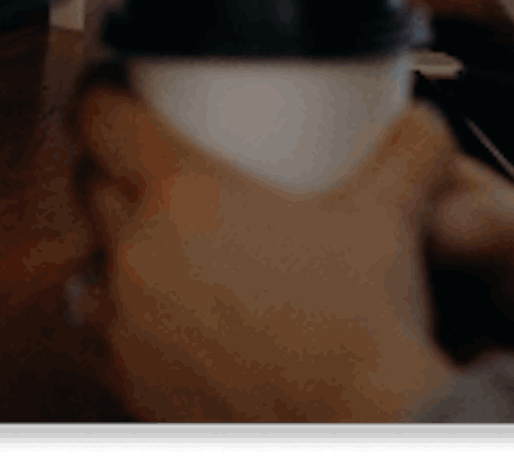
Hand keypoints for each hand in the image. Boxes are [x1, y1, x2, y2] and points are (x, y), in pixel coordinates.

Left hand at [76, 85, 459, 420]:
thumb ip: (406, 151)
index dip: (102, 94)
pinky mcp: (132, 380)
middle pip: (90, 184)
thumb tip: (423, 121)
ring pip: (91, 262)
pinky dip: (129, 318)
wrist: (360, 426)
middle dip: (112, 168)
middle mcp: (140, 254)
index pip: (100, 117)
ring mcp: (129, 323)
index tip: (116, 91)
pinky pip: (107, 333)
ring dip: (115, 247)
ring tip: (155, 247)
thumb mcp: (389, 216)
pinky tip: (169, 317)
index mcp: (185, 195)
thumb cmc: (365, 325)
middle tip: (149, 167)